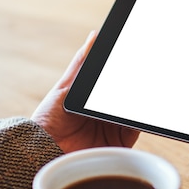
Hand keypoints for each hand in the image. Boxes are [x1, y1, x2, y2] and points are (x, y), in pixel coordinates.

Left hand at [31, 31, 139, 152]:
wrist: (43, 152)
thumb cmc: (48, 120)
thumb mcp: (65, 88)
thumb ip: (80, 64)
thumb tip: (94, 36)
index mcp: (96, 98)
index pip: (116, 82)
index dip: (126, 69)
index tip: (136, 54)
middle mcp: (107, 113)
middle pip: (128, 95)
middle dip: (136, 85)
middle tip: (145, 70)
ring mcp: (114, 128)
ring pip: (134, 110)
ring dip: (138, 102)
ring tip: (141, 89)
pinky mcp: (120, 144)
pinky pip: (135, 128)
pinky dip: (138, 119)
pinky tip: (135, 109)